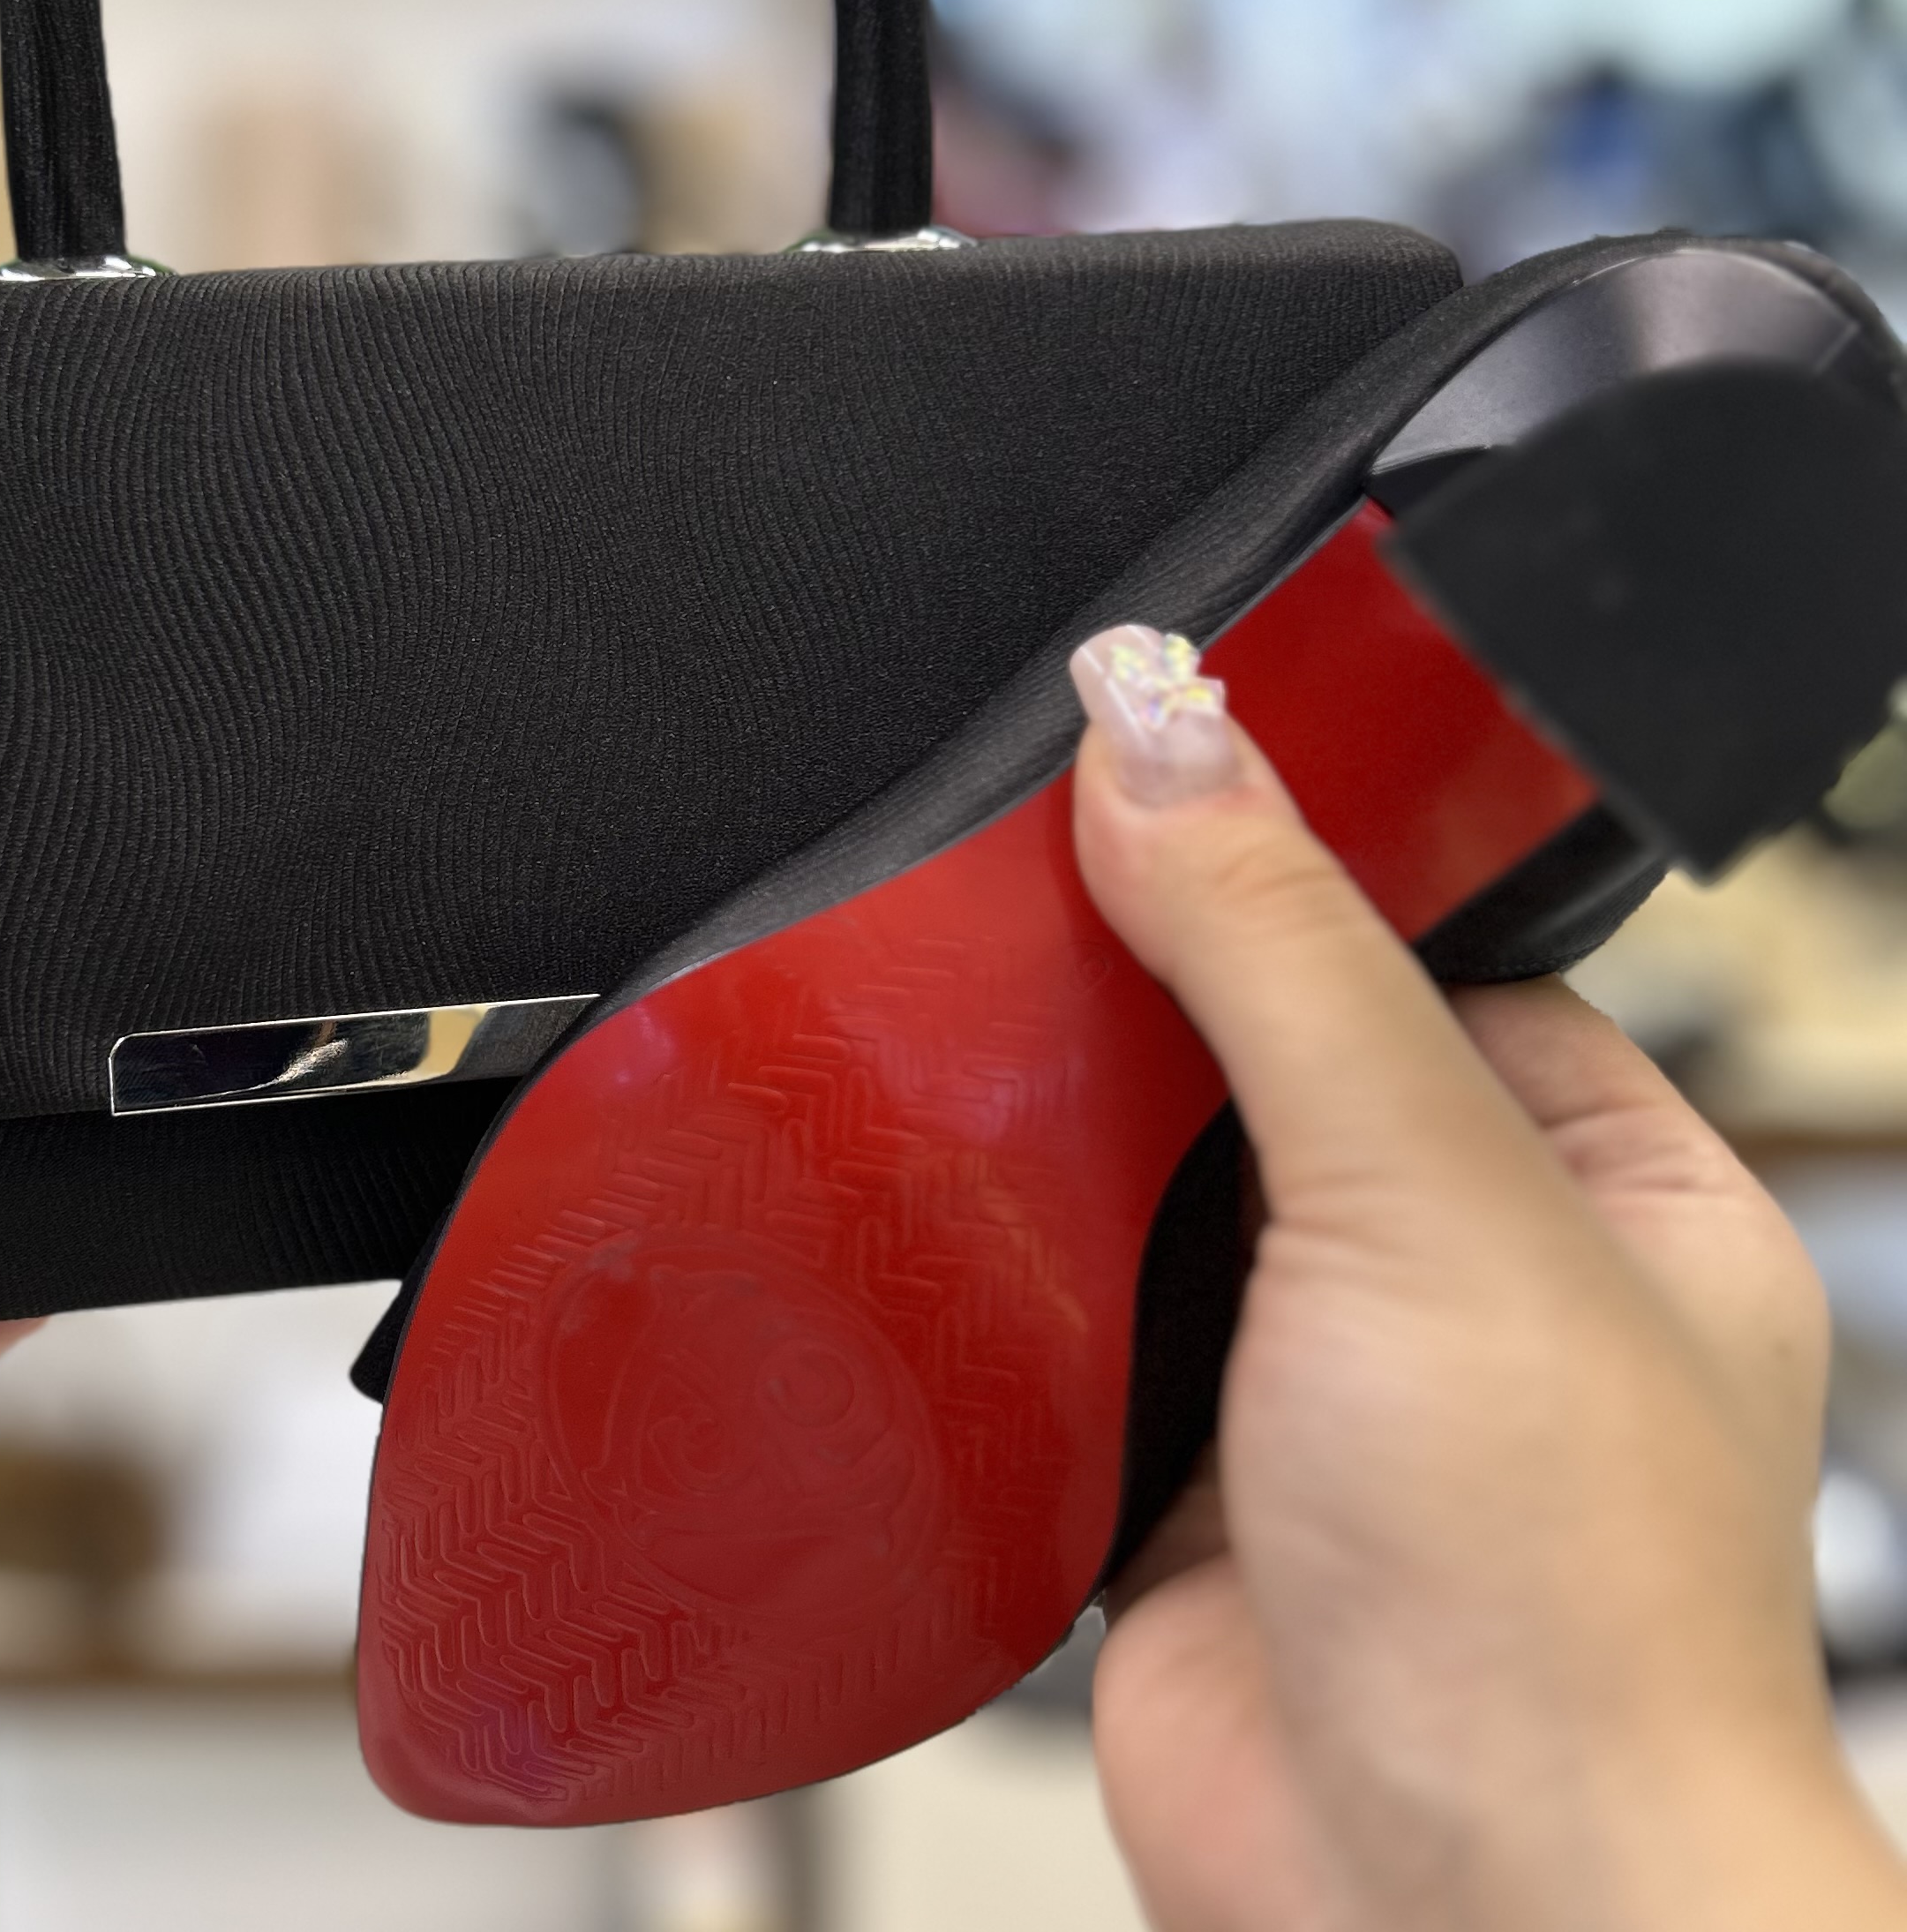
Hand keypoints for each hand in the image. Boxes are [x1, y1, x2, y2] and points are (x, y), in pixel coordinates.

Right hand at [1068, 625, 1906, 1931]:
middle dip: (1135, 1001)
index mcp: (1594, 1175)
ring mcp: (1302, 1373)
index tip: (1135, 765)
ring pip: (1141, 1185)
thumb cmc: (1567, 1611)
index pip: (1414, 937)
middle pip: (1252, 1048)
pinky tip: (943, 1216)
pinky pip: (1055, 1323)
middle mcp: (1453, 1266)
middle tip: (1009, 907)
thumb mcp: (1430, 1189)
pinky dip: (997, 1280)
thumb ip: (1279, 947)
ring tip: (962, 1052)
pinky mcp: (1164, 1472)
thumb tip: (1163, 727)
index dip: (1280, 854)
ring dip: (1057, 1146)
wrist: (1445, 1921)